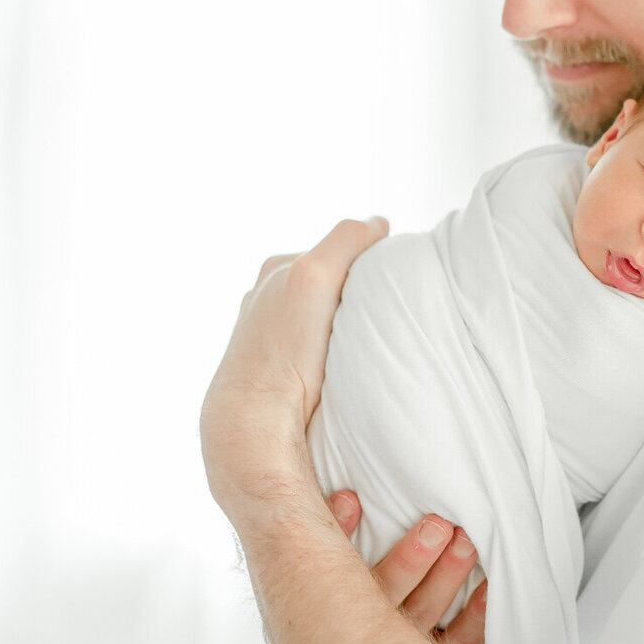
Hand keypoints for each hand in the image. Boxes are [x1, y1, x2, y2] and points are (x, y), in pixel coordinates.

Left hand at [200, 217, 388, 511]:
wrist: (256, 419)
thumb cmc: (284, 347)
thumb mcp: (316, 274)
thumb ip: (348, 240)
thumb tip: (379, 223)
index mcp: (275, 271)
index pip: (333, 252)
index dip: (364, 260)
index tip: (387, 277)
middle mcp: (266, 300)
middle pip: (325, 283)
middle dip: (353, 289)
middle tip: (382, 308)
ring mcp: (268, 338)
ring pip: (318, 318)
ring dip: (342, 322)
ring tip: (365, 338)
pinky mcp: (276, 374)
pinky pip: (311, 351)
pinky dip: (329, 350)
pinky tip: (342, 364)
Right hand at [326, 490, 487, 643]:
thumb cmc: (347, 617)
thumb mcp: (330, 579)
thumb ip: (335, 539)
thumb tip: (347, 496)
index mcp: (339, 604)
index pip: (340, 570)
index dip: (343, 532)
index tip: (352, 499)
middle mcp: (372, 628)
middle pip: (392, 589)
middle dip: (414, 556)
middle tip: (439, 525)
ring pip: (426, 610)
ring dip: (448, 575)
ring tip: (466, 543)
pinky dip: (475, 618)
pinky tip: (489, 589)